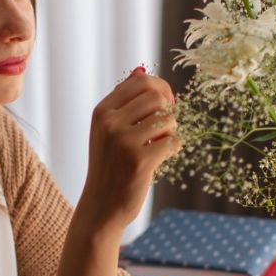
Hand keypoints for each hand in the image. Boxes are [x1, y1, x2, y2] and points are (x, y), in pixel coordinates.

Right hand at [78, 66, 180, 235]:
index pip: (140, 81)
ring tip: (159, 145)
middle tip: (163, 128)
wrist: (101, 206)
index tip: (164, 102)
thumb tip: (141, 70)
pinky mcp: (140, 160)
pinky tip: (161, 158)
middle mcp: (110, 123)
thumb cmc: (110, 165)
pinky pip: (173, 142)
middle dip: (167, 110)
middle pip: (157, 96)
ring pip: (168, 119)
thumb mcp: (108, 130)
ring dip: (170, 132)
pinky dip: (173, 148)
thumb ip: (124, 103)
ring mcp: (124, 141)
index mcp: (102, 111)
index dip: (160, 88)